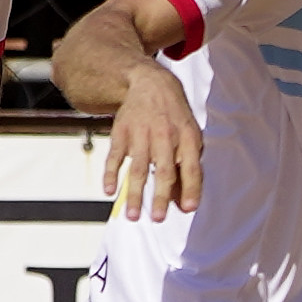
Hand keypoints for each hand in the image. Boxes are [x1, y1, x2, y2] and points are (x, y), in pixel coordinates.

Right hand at [105, 59, 203, 221]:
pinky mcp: (122, 132)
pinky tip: (109, 191)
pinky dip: (110, 174)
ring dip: (134, 193)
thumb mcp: (189, 136)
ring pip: (138, 167)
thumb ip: (188, 168)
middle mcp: (165, 135)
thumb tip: (184, 204)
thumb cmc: (174, 118)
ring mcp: (141, 133)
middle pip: (163, 170)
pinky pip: (115, 156)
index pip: (191, 167)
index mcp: (187, 137)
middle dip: (160, 196)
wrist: (151, 83)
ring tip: (132, 216)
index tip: (188, 209)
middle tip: (158, 218)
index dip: (191, 188)